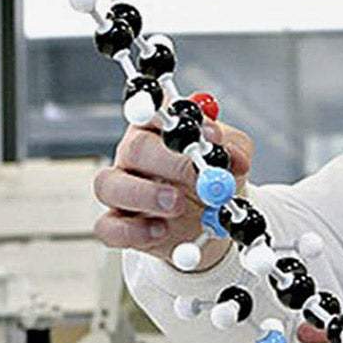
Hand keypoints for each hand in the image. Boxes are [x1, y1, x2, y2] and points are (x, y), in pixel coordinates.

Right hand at [92, 120, 253, 266]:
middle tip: (199, 176)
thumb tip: (232, 155)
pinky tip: (161, 231)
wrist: (212, 226)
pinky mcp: (117, 224)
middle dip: (169, 162)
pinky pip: (108, 227)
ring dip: (145, 195)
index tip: (198, 130)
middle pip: (135, 147)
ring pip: (109, 185)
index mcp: (158, 129)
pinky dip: (134, 231)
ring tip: (179, 205)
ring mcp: (120, 189)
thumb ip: (233, 150)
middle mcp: (133, 154)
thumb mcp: (232, 158)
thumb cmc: (214, 180)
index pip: (154, 111)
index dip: (170, 117)